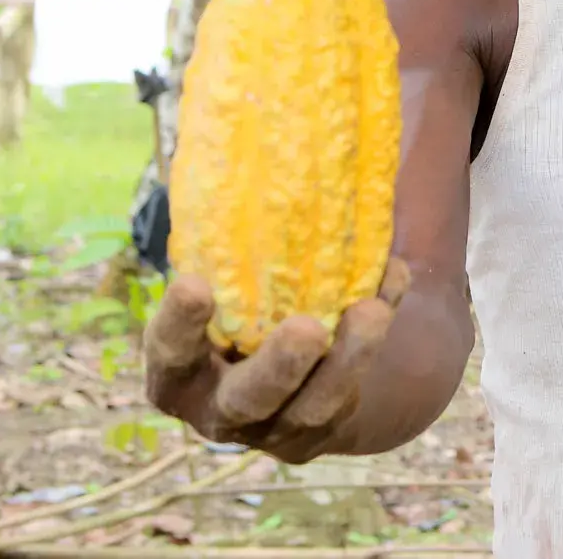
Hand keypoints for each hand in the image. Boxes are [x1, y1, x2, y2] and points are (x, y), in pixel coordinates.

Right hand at [142, 258, 410, 462]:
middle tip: (307, 328)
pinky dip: (377, 332)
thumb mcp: (212, 286)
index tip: (195, 285)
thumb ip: (213, 241)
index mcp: (179, 372)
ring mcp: (277, 425)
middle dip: (279, 367)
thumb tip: (223, 137)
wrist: (277, 377)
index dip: (179, 326)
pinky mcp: (327, 424)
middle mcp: (221, 407)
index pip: (170, 353)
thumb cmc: (228, 309)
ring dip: (348, 359)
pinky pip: (357, 382)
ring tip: (370, 311)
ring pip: (315, 405)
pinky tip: (393, 279)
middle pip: (248, 398)